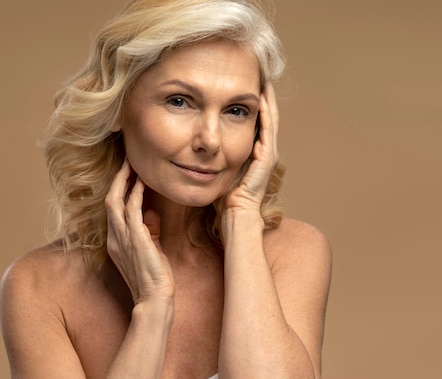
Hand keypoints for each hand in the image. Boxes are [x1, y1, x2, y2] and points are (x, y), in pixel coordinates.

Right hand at [105, 160, 174, 304]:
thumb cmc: (154, 278)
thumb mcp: (150, 250)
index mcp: (116, 241)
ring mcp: (122, 238)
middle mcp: (115, 238)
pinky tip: (142, 182)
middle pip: (109, 200)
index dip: (118, 190)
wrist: (154, 300)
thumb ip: (148, 231)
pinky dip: (136, 194)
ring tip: (132, 165)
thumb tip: (151, 213)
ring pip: (115, 201)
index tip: (127, 175)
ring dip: (124, 181)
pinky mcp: (135, 239)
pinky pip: (132, 210)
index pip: (112, 210)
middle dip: (117, 180)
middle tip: (127, 162)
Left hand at [214, 82, 278, 242]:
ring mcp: (268, 154)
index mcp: (254, 153)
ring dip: (267, 99)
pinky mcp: (266, 158)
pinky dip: (266, 113)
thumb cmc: (223, 198)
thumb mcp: (217, 171)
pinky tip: (262, 98)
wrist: (235, 216)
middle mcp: (264, 151)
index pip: (255, 122)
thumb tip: (195, 146)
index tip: (244, 85)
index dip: (250, 104)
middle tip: (258, 74)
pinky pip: (267, 130)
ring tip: (263, 79)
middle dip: (262, 96)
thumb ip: (212, 158)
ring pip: (270, 119)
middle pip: (266, 117)